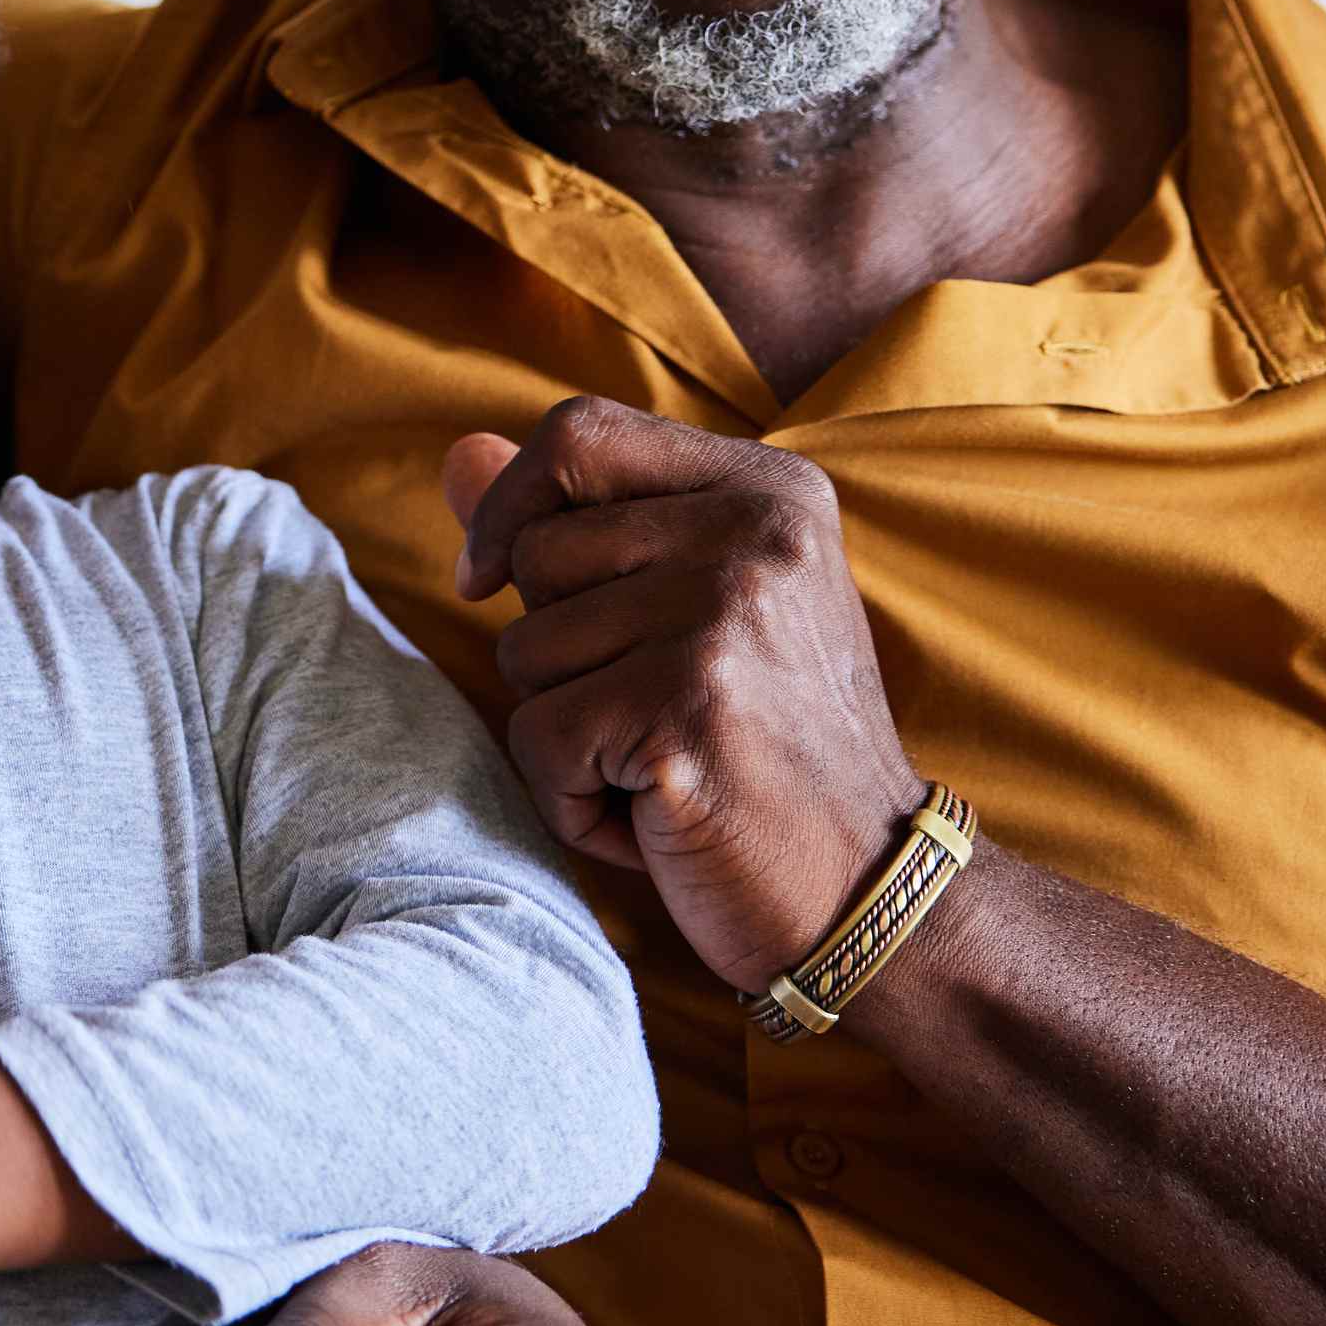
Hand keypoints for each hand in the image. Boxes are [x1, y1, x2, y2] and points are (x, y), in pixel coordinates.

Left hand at [448, 396, 926, 990]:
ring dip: (567, 732)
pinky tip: (656, 819)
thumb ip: (574, 524)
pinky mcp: (687, 706)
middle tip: (654, 711)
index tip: (494, 579)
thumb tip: (454, 453)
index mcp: (768, 489)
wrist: (871, 893)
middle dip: (554, 649)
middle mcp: (755, 532)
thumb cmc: (764, 750)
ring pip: (525, 650)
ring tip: (663, 764)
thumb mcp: (691, 612)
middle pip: (536, 553)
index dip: (510, 505)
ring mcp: (725, 616)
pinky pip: (537, 737)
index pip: (578, 433)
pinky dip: (571, 801)